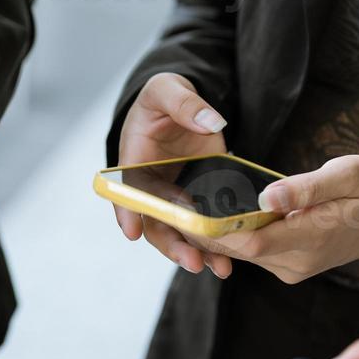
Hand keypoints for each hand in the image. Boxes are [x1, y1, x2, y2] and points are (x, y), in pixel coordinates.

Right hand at [114, 72, 231, 277]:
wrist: (183, 108)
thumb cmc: (164, 98)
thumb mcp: (167, 89)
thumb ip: (185, 103)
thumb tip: (211, 122)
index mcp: (135, 163)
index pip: (127, 191)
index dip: (127, 213)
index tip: (132, 231)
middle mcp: (153, 188)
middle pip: (156, 225)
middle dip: (172, 246)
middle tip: (192, 262)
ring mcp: (176, 198)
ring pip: (181, 234)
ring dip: (197, 253)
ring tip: (220, 269)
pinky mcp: (199, 201)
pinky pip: (203, 228)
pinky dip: (215, 245)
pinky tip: (231, 260)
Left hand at [186, 155, 358, 283]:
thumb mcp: (350, 174)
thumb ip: (307, 186)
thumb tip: (267, 196)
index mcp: (312, 237)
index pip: (251, 241)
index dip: (215, 230)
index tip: (185, 211)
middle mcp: (297, 261)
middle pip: (238, 249)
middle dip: (203, 230)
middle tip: (167, 201)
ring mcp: (292, 267)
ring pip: (241, 252)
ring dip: (214, 233)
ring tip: (180, 204)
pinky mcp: (288, 264)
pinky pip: (252, 251)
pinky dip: (232, 235)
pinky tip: (212, 213)